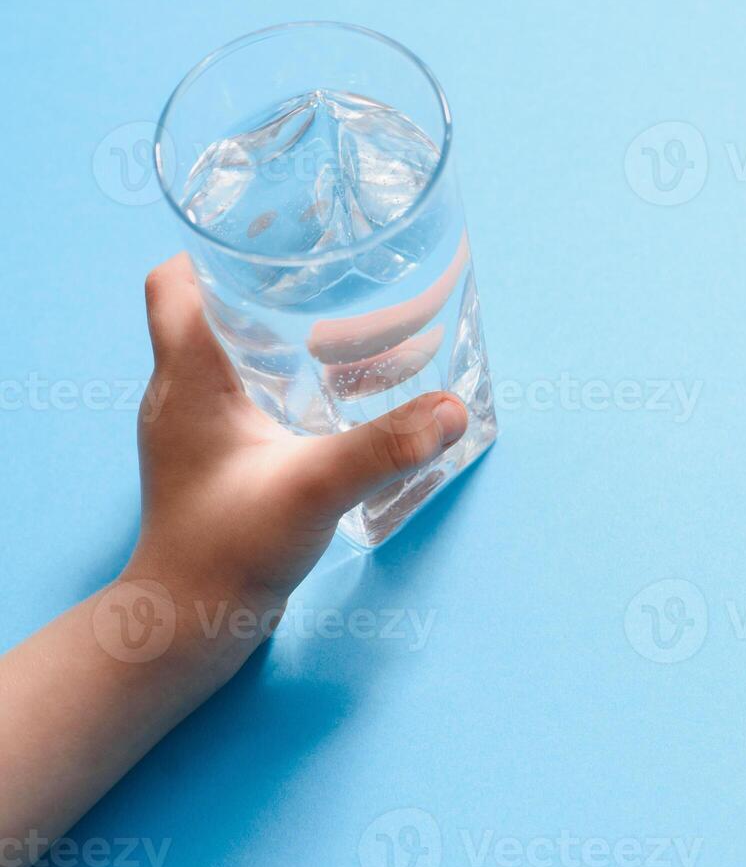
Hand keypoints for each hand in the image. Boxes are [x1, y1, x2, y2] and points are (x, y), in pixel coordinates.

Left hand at [127, 252, 468, 608]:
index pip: (172, 283)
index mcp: (186, 377)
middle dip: (262, 288)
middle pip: (205, 310)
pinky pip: (240, 398)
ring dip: (275, 337)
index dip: (213, 252)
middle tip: (327, 281)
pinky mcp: (210, 463)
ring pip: (225, 356)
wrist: (185, 625)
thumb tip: (452, 410)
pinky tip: (331, 400)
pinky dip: (281, 383)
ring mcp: (191, 431)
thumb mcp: (314, 490)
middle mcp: (178, 394)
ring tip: (343, 333)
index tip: (272, 241)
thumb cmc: (226, 550)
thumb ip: (385, 448)